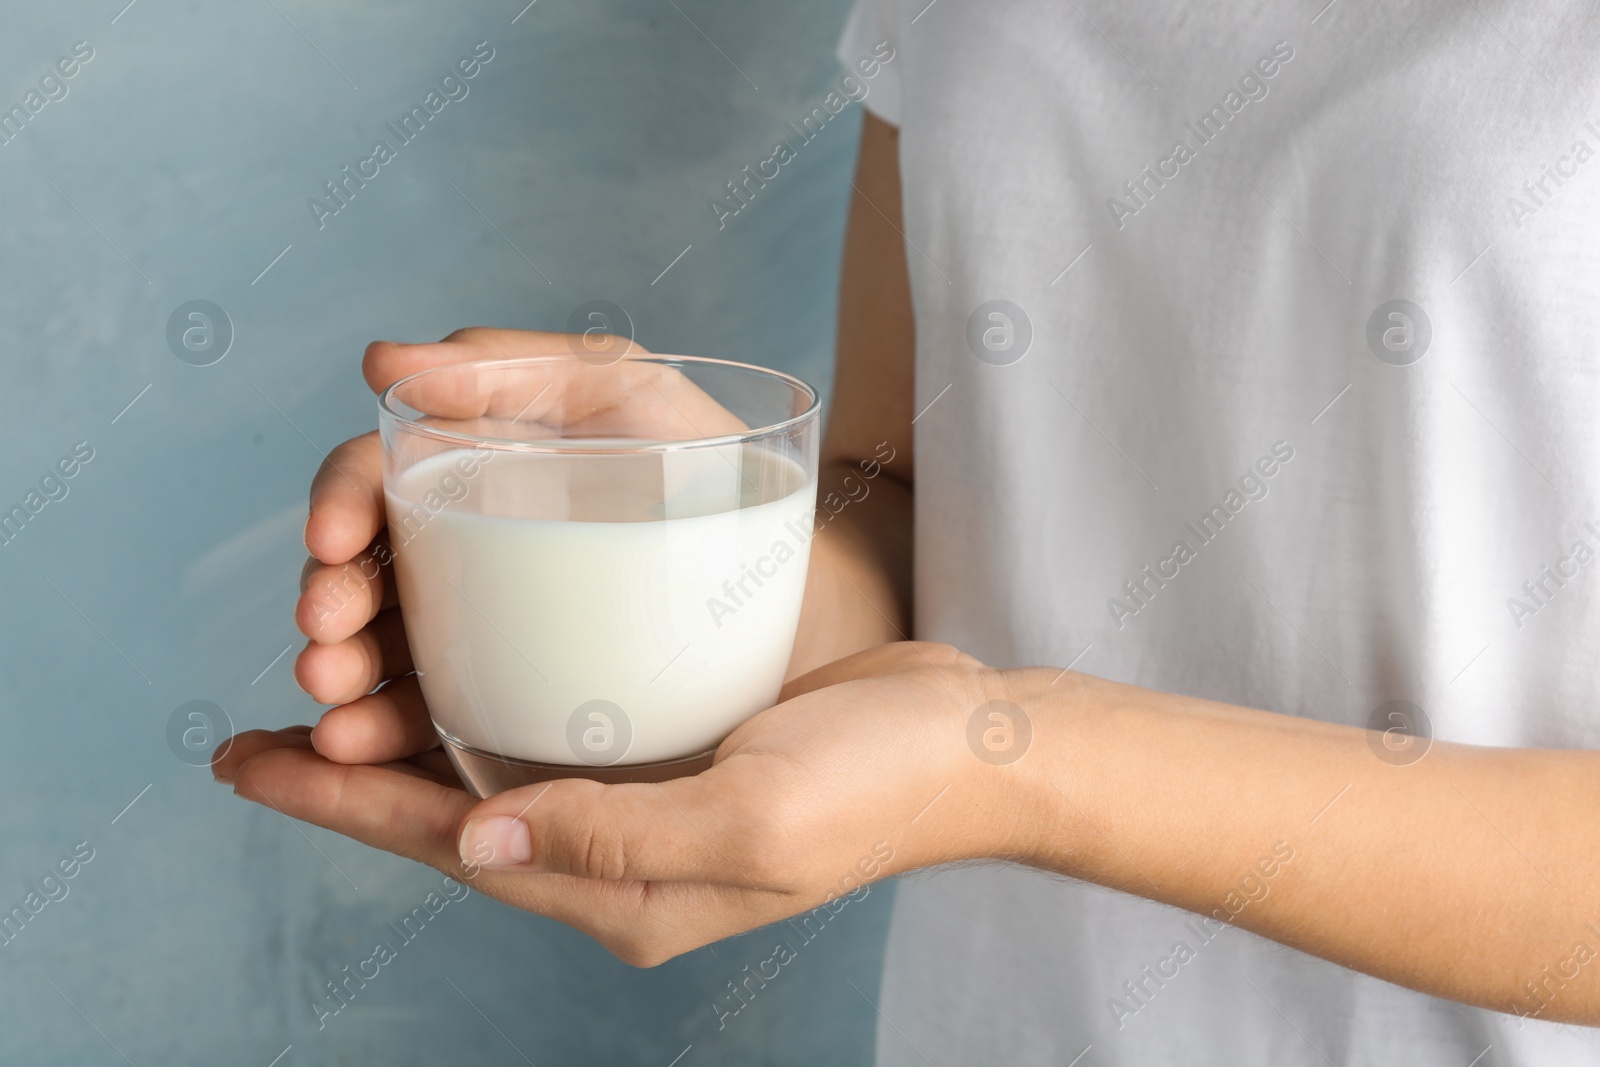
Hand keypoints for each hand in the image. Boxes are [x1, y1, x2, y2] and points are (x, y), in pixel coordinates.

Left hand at [216, 641, 1020, 964]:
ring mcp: (641, 808)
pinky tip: (451, 666)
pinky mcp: (666, 754)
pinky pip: (547, 735)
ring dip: (407, 739)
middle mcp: (618, 861)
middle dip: (352, 776)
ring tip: (333, 686)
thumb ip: (613, 835)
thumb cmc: (881, 783)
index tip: (249, 763)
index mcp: (627, 895)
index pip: (451, 848)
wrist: (972, 744)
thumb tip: (478, 830)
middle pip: (451, 817)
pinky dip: (481, 706)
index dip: (340, 806)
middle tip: (264, 726)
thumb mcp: (753, 817)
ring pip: (490, 775)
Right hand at [290, 327, 741, 704]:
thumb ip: (516, 364)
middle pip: (370, 574)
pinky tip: (360, 748)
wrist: (804, 590)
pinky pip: (437, 719)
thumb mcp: (629, 394)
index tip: (331, 541)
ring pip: (389, 654)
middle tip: (327, 643)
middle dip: (332, 605)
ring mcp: (490, 628)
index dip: (341, 504)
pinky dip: (386, 734)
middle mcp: (469, 550)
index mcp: (481, 471)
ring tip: (337, 714)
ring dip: (343, 678)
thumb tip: (379, 365)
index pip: (381, 482)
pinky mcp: (519, 700)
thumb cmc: (722, 477)